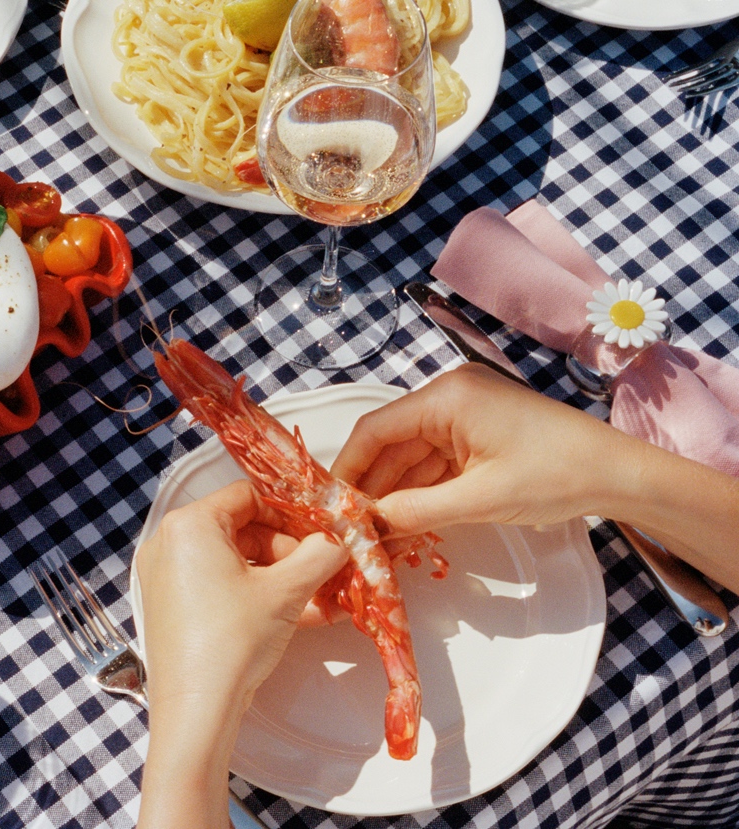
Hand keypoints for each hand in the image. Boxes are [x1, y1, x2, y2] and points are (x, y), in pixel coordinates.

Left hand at [135, 480, 347, 711]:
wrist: (197, 709)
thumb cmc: (231, 643)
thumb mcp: (286, 590)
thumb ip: (320, 554)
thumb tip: (339, 539)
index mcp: (190, 525)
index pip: (248, 496)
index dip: (289, 513)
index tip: (316, 531)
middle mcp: (169, 544)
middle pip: (241, 529)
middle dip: (287, 550)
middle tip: (319, 569)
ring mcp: (166, 577)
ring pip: (234, 562)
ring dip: (278, 577)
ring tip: (316, 597)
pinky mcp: (172, 608)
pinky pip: (219, 587)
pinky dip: (254, 595)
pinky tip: (295, 615)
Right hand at [330, 364, 630, 536]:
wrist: (618, 474)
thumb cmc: (556, 474)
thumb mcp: (480, 499)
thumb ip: (416, 511)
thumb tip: (367, 525)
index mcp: (446, 398)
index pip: (376, 430)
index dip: (348, 468)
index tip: (330, 505)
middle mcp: (449, 398)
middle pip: (391, 445)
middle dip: (371, 488)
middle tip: (349, 529)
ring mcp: (465, 416)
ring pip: (411, 458)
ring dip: (395, 495)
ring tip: (374, 536)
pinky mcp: (478, 435)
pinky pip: (436, 464)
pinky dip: (421, 493)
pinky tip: (404, 524)